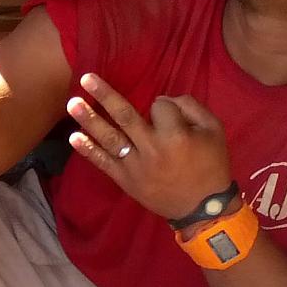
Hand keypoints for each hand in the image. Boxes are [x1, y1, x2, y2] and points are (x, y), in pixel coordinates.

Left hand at [66, 73, 233, 219]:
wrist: (203, 208)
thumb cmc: (211, 165)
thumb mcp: (214, 130)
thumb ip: (191, 107)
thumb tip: (164, 100)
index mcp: (175, 135)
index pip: (160, 105)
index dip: (165, 106)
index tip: (170, 114)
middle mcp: (151, 148)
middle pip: (124, 116)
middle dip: (104, 95)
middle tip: (85, 78)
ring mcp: (135, 165)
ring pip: (109, 138)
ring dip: (89, 120)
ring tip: (72, 103)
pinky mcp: (125, 180)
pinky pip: (104, 163)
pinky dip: (88, 150)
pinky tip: (74, 137)